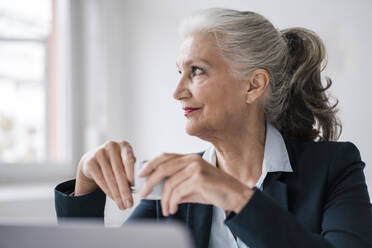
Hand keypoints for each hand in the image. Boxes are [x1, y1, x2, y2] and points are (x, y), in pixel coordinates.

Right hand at [75, 140, 135, 210]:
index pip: (129, 160)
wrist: (94, 158)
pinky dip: (109, 192)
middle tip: (130, 203)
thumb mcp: (125, 161)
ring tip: (123, 205)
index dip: (132, 175)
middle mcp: (111, 146)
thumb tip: (141, 186)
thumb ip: (133, 169)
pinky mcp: (90, 162)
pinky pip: (101, 180)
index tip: (136, 188)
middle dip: (125, 190)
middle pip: (119, 171)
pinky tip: (114, 199)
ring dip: (117, 194)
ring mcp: (99, 153)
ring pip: (110, 178)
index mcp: (124, 145)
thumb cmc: (116, 161)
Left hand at [137, 153, 253, 215]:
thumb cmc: (214, 191)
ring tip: (166, 210)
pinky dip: (172, 202)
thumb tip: (157, 191)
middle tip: (144, 194)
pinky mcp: (199, 178)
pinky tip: (173, 209)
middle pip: (163, 167)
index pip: (165, 157)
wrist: (235, 196)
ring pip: (170, 183)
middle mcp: (192, 159)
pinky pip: (178, 191)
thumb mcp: (192, 187)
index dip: (150, 164)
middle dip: (150, 182)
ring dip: (164, 200)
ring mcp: (196, 168)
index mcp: (190, 158)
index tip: (141, 175)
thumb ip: (176, 186)